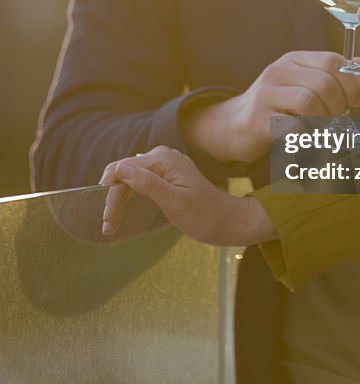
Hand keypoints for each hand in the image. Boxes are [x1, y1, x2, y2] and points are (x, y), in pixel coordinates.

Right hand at [99, 146, 276, 244]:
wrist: (226, 220)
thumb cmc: (203, 215)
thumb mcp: (175, 202)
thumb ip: (148, 184)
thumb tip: (120, 168)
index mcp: (162, 159)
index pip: (122, 171)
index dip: (110, 196)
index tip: (108, 223)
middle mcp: (162, 156)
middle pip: (124, 173)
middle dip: (113, 199)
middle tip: (109, 227)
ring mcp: (165, 164)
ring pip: (130, 176)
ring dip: (119, 198)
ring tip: (112, 223)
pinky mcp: (168, 174)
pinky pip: (141, 179)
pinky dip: (130, 194)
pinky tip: (125, 208)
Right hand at [182, 52, 359, 163]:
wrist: (232, 125)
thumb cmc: (274, 107)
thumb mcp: (298, 83)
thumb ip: (327, 76)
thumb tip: (359, 66)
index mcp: (293, 60)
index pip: (333, 61)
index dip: (352, 83)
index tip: (355, 101)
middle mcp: (278, 72)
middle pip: (324, 83)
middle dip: (339, 106)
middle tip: (337, 120)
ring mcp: (266, 95)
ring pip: (310, 102)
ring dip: (325, 121)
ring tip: (323, 130)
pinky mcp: (258, 120)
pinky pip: (294, 128)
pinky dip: (309, 138)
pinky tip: (308, 141)